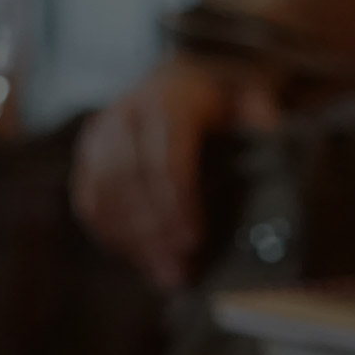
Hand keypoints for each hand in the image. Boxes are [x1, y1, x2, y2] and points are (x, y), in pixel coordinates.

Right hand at [72, 57, 278, 288]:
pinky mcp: (87, 153)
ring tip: (163, 275)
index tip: (194, 241)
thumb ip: (259, 114)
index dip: (178, 203)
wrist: (174, 79)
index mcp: (168, 101)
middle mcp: (128, 113)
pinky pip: (90, 198)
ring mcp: (102, 133)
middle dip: (155, 232)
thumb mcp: (246, 98)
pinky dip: (110, 233)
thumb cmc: (216, 102)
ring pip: (107, 193)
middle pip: (133, 180)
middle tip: (179, 272)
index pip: (167, 157)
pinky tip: (138, 258)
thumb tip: (268, 133)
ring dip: (133, 240)